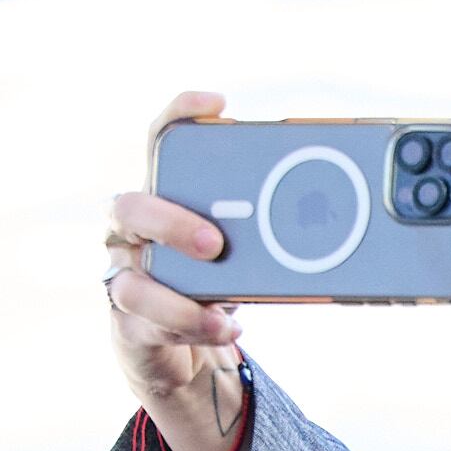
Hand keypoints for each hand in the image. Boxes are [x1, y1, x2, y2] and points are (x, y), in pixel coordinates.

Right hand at [105, 90, 249, 450]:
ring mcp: (123, 279)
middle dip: (172, 223)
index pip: (160, 142)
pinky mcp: (129, 326)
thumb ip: (261, 230)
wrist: (182, 347)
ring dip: (181, 299)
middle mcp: (130, 233)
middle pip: (131, 208)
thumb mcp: (241, 250)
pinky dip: (193, 328)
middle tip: (215, 243)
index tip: (218, 103)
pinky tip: (226, 327)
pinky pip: (150, 327)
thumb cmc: (214, 282)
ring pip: (132, 283)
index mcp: (161, 197)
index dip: (181, 115)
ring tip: (225, 308)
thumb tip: (326, 217)